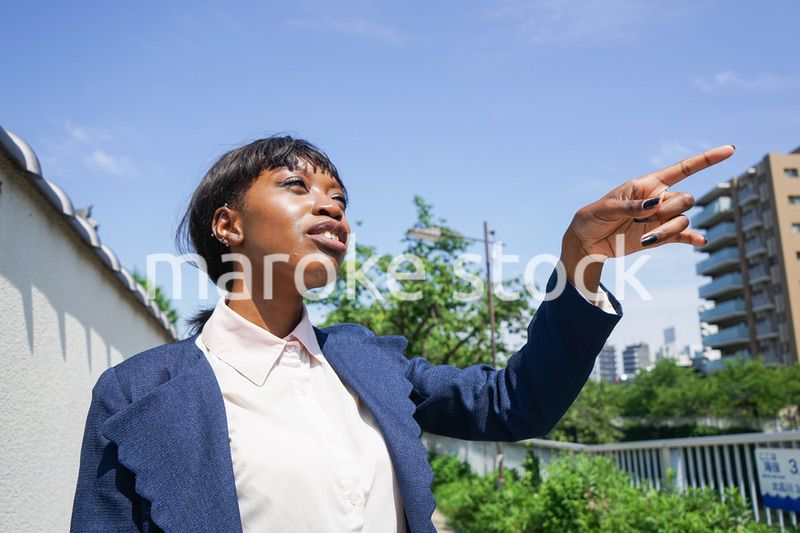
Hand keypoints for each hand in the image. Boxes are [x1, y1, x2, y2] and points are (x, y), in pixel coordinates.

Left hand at [560, 144, 735, 292]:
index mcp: (647, 184)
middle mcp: (658, 199)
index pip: (683, 169)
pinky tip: (700, 242)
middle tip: (646, 217)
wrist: (587, 242)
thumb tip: (654, 206)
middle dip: (671, 208)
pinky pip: (682, 236)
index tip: (729, 150)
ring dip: (668, 230)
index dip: (707, 159)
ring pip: (682, 220)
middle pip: (685, 199)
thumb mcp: (605, 209)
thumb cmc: (592, 218)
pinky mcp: (658, 236)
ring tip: (646, 239)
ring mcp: (660, 219)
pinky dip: (692, 238)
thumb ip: (629, 206)